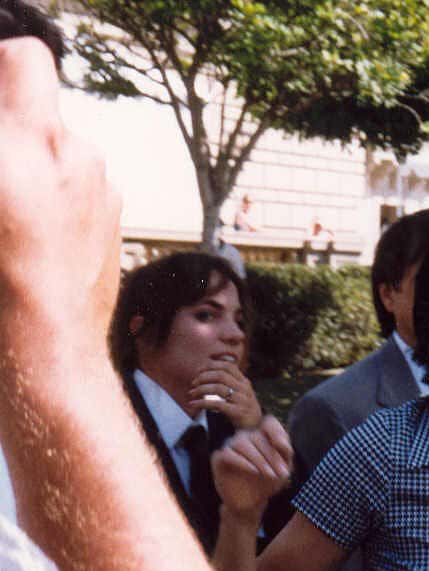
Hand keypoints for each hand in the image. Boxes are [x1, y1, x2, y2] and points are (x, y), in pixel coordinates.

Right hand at [0, 39, 120, 349]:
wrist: (46, 349)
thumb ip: (0, 144)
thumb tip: (7, 132)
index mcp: (29, 144)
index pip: (26, 60)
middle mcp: (75, 157)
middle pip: (40, 102)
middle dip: (11, 121)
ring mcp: (102, 187)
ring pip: (61, 145)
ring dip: (33, 158)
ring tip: (9, 207)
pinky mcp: (115, 216)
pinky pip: (79, 182)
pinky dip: (55, 190)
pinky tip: (33, 230)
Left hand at [188, 360, 262, 427]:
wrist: (256, 427)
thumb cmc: (242, 408)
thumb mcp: (240, 392)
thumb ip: (228, 382)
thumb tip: (206, 373)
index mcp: (244, 381)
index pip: (228, 366)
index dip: (211, 366)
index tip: (199, 371)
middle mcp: (244, 389)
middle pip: (221, 375)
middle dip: (203, 377)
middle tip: (193, 383)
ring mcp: (242, 400)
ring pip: (218, 388)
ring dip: (201, 389)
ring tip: (191, 393)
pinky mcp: (238, 412)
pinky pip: (217, 404)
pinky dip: (202, 403)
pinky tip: (193, 404)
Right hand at [212, 416, 291, 525]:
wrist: (252, 503)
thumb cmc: (269, 482)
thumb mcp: (284, 468)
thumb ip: (285, 452)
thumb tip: (282, 443)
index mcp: (262, 436)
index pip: (269, 423)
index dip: (277, 432)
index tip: (286, 449)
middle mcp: (245, 437)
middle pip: (257, 436)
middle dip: (272, 455)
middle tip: (281, 473)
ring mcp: (230, 446)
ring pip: (241, 442)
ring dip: (259, 459)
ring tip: (269, 474)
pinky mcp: (218, 458)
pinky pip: (227, 453)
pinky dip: (243, 462)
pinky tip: (254, 471)